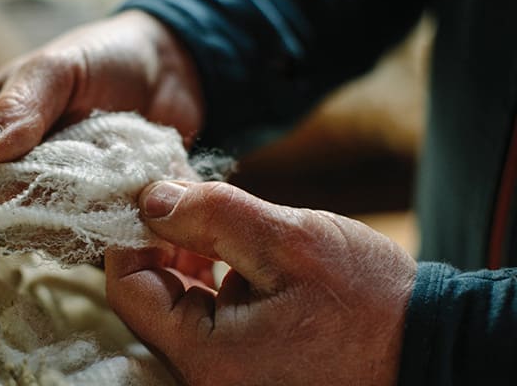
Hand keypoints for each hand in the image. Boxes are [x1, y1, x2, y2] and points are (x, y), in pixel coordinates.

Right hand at [0, 11, 203, 215]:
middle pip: (2, 216)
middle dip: (33, 215)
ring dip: (72, 226)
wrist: (170, 68)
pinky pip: (87, 239)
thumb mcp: (55, 69)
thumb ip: (17, 108)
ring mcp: (54, 196)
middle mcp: (13, 169)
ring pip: (44, 235)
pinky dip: (105, 231)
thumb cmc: (103, 56)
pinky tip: (127, 210)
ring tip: (107, 196)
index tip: (14, 195)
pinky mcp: (93, 213)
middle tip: (73, 196)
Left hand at [105, 181, 416, 384]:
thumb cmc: (371, 303)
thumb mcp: (290, 242)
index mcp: (207, 357)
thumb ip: (212, 215)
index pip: (130, 290)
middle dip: (161, 241)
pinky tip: (229, 248)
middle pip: (151, 299)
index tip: (148, 193)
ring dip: (185, 256)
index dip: (131, 235)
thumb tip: (152, 199)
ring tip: (207, 213)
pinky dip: (210, 278)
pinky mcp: (246, 367)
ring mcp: (226, 375)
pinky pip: (207, 319)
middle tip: (178, 193)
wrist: (431, 348)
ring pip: (179, 305)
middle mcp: (207, 377)